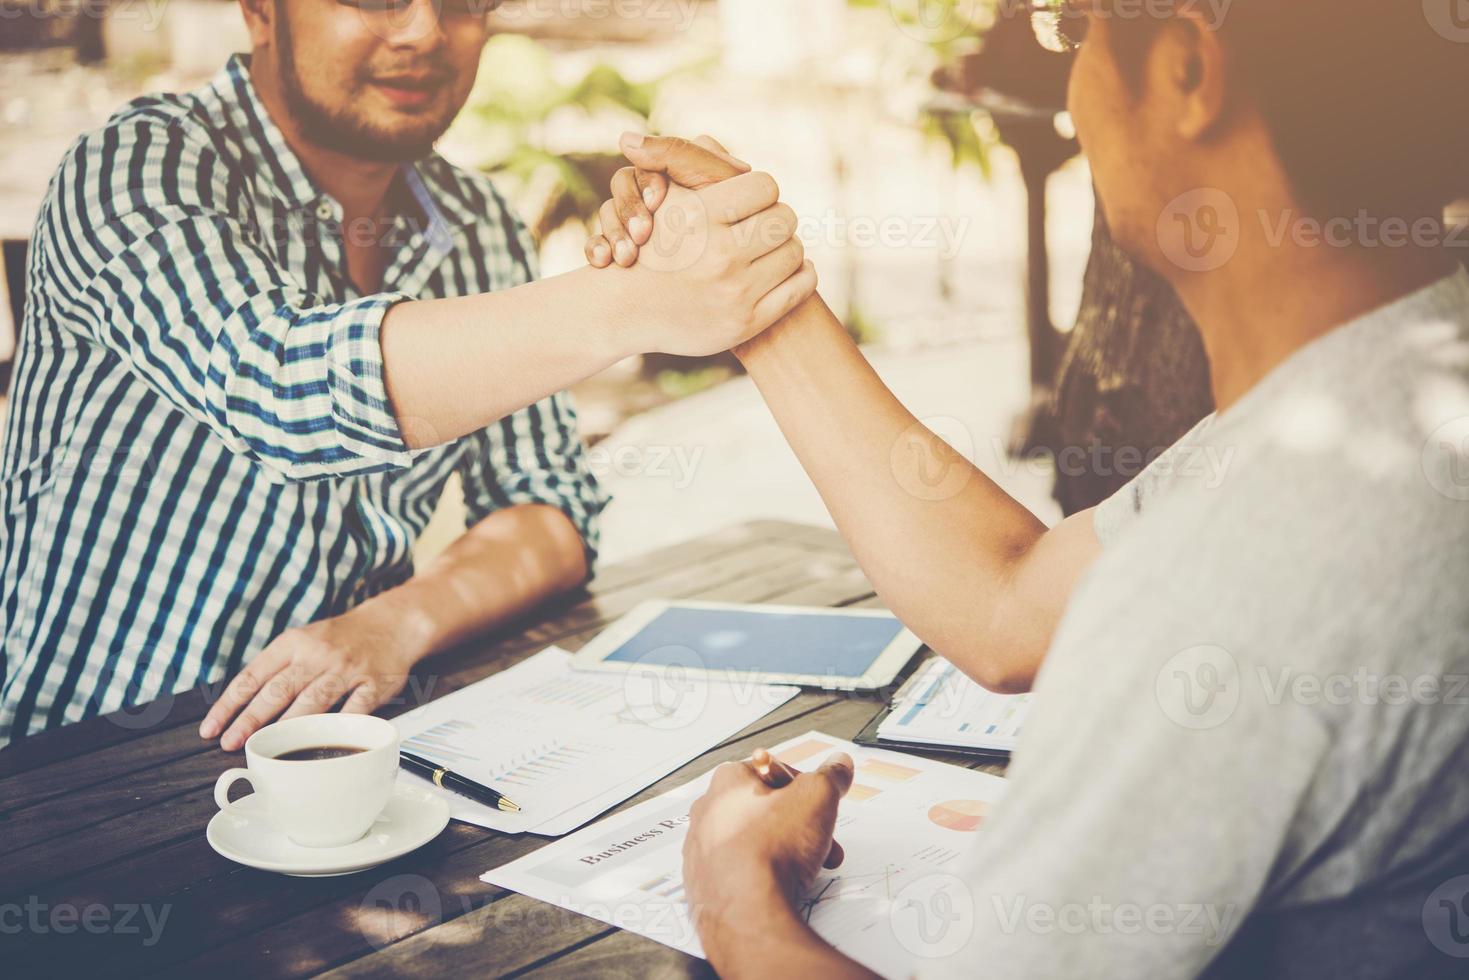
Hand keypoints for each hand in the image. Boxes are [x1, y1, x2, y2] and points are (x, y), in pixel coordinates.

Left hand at [198, 598, 431, 750]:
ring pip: (312, 702)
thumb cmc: (340, 638)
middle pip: (278, 691)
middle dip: (250, 720)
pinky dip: (338, 728)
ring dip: (286, 728)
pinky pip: (354, 710)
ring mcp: (347, 669)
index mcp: (294, 642)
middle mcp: (318, 654)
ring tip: (266, 748)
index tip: (212, 728)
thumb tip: (240, 706)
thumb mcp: (304, 639)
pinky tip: (322, 745)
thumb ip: (277, 667)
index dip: (229, 704)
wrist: (392, 623)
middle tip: (231, 743)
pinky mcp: (374, 683)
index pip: (253, 675)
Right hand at [590, 133, 816, 356]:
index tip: (749, 202)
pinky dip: (799, 275)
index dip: (759, 191)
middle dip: (775, 219)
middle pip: (784, 218)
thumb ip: (676, 155)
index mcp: (699, 217)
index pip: (765, 185)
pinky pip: (800, 287)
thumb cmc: (647, 245)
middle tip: (763, 226)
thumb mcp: (656, 195)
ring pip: (794, 252)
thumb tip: (644, 135)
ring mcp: (735, 292)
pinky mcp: (747, 322)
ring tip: (769, 249)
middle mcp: (719, 255)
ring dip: (785, 248)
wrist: (626, 312)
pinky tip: (784, 272)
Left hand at [683, 750, 854, 957]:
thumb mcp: (817, 797)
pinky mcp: (704, 882)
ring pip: (755, 841)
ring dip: (787, 850)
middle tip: (823, 840)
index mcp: (727, 781)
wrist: (746, 910)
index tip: (819, 800)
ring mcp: (701, 850)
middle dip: (801, 824)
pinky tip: (782, 885)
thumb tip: (838, 765)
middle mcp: (707, 811)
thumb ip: (830, 776)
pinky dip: (763, 874)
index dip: (803, 786)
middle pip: (765, 809)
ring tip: (810, 867)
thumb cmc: (771, 849)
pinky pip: (740, 870)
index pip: (771, 769)